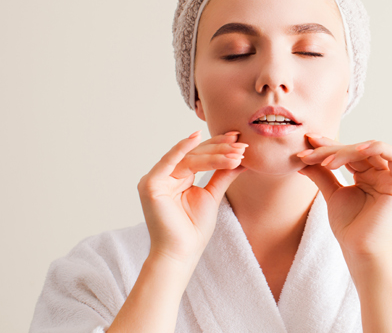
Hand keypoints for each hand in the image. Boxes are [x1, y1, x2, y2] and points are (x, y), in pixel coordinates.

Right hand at [137, 130, 245, 270]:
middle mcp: (164, 176)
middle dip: (219, 147)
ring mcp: (156, 179)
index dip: (219, 147)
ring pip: (188, 159)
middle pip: (194, 155)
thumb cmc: (193, 229)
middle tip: (239, 141)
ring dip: (213, 153)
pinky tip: (196, 137)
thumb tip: (240, 158)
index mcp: (176, 178)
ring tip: (235, 151)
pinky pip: (168, 161)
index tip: (239, 139)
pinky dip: (182, 148)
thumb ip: (222, 174)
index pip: (199, 156)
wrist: (181, 252)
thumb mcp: (212, 195)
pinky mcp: (150, 184)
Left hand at [296, 135, 391, 260]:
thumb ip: (322, 174)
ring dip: (347, 151)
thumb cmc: (349, 227)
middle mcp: (380, 174)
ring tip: (326, 161)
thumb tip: (303, 159)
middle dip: (331, 149)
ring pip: (370, 150)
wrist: (359, 250)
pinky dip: (375, 148)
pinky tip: (355, 151)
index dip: (328, 145)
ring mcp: (391, 177)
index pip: (347, 153)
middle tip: (308, 154)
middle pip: (356, 150)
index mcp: (367, 175)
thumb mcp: (332, 194)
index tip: (307, 143)